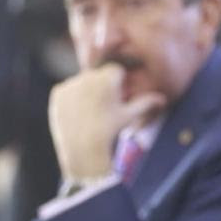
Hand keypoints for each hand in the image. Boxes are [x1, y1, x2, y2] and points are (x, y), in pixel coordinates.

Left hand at [48, 63, 164, 180]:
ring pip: (82, 83)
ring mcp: (71, 83)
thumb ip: (146, 103)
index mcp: (109, 77)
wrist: (83, 149)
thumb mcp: (129, 117)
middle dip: (102, 87)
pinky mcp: (58, 92)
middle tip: (103, 110)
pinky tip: (78, 115)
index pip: (116, 70)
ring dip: (86, 92)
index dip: (119, 85)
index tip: (118, 99)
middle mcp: (89, 75)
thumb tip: (162, 99)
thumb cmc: (111, 132)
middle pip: (98, 75)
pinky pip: (67, 90)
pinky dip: (72, 99)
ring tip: (90, 115)